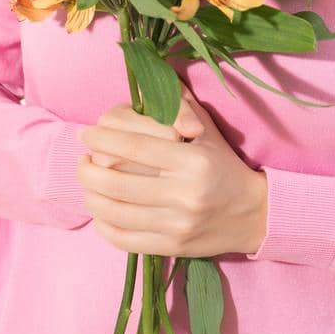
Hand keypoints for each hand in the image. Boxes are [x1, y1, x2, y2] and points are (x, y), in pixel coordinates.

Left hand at [75, 85, 267, 257]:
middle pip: (117, 183)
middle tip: (82, 161)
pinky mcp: (172, 248)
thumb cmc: (222, 163)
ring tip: (87, 184)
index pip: (135, 147)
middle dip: (88, 170)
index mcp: (192, 161)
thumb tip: (144, 86)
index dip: (103, 138)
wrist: (252, 212)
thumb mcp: (207, 129)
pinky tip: (100, 211)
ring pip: (115, 213)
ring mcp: (176, 225)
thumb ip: (178, 105)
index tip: (85, 134)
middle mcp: (184, 194)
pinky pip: (124, 239)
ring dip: (91, 196)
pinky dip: (104, 225)